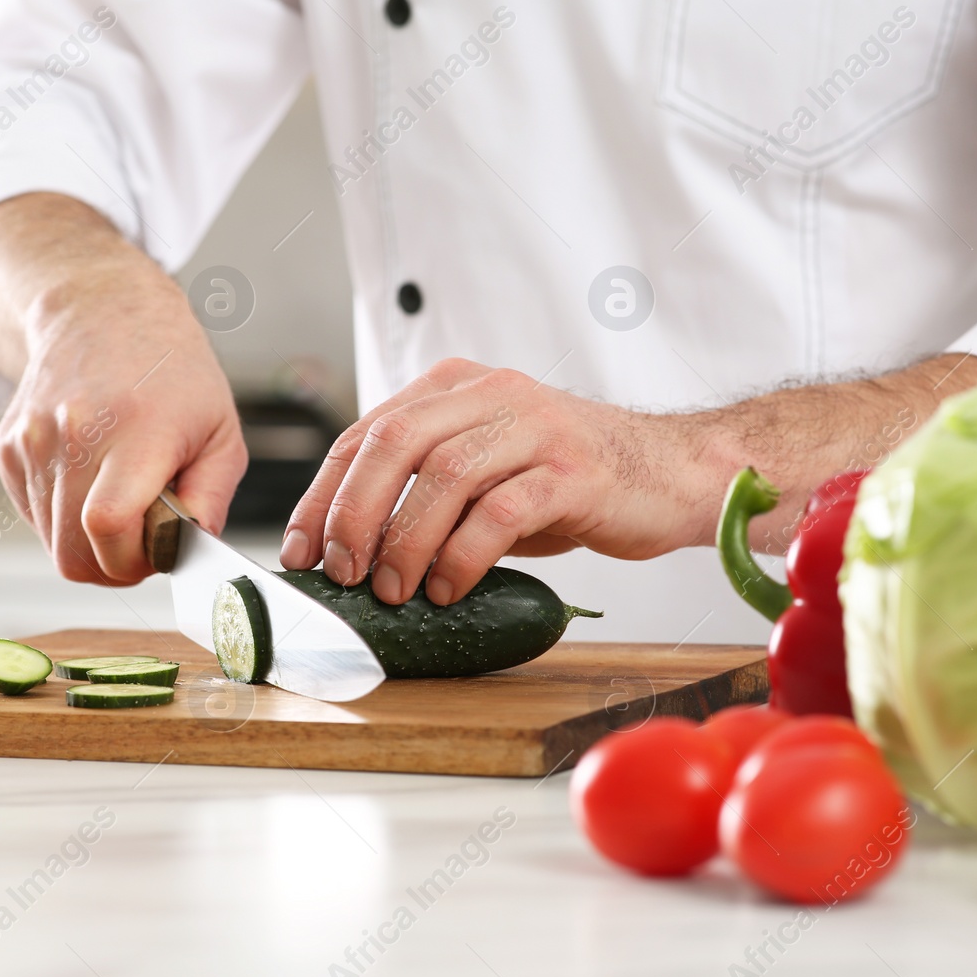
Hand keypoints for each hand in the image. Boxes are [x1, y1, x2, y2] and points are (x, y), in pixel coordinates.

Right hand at [0, 194, 244, 584]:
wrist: (102, 314)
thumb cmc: (173, 375)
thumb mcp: (221, 433)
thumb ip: (211, 500)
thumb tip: (191, 552)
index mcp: (135, 430)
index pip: (107, 526)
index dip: (132, 561)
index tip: (158, 552)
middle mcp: (74, 433)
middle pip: (72, 551)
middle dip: (112, 567)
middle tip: (142, 543)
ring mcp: (32, 440)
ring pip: (51, 541)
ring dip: (89, 545)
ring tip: (123, 507)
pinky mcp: (8, 448)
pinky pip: (34, 517)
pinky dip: (64, 520)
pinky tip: (93, 485)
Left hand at [279, 359, 710, 605]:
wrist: (673, 473)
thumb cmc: (571, 480)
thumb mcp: (488, 469)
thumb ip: (427, 487)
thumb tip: (350, 548)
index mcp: (459, 387)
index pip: (367, 430)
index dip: (324, 492)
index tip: (302, 548)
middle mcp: (494, 395)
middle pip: (395, 442)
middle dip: (354, 513)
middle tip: (341, 572)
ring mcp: (537, 428)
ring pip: (444, 475)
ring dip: (405, 540)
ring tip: (392, 590)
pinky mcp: (575, 472)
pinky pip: (502, 512)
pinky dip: (463, 556)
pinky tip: (449, 588)